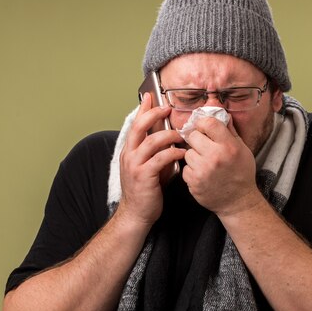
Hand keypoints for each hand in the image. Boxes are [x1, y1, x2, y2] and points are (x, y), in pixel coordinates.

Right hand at [118, 94, 185, 225]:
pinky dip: (172, 153)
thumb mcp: (149, 166)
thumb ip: (156, 152)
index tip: (151, 96)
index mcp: (129, 151)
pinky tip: (182, 153)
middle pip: (139, 127)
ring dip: (168, 135)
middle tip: (168, 108)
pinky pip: (160, 159)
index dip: (142, 109)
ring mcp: (135, 165)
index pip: (134, 124)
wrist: (136, 214)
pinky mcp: (144, 176)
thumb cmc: (146, 191)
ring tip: (181, 135)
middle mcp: (129, 155)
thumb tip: (172, 139)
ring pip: (151, 141)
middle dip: (154, 114)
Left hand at [182, 117, 262, 215]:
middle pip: (193, 135)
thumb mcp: (242, 149)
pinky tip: (203, 174)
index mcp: (228, 146)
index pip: (207, 122)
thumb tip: (218, 111)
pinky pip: (185, 168)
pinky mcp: (194, 182)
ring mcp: (202, 170)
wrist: (238, 202)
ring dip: (194, 156)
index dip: (203, 123)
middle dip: (197, 139)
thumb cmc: (241, 174)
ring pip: (188, 152)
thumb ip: (228, 130)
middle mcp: (215, 157)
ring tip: (205, 163)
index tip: (204, 128)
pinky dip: (191, 170)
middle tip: (204, 146)